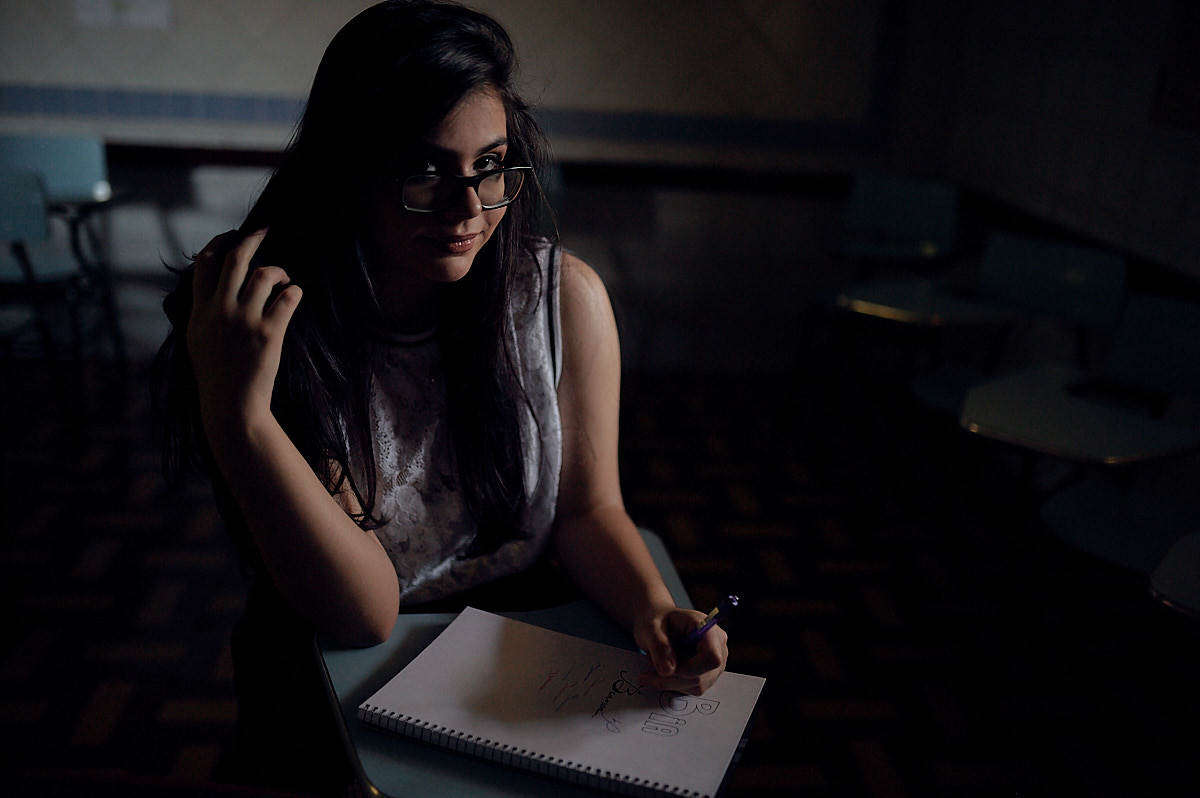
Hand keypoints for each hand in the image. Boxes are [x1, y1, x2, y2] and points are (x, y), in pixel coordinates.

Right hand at [186, 229, 301, 442]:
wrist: (231, 406)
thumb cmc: (216, 375)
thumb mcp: (196, 340)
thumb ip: (203, 312)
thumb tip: (212, 291)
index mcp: (199, 311)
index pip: (203, 263)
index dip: (219, 243)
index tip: (232, 235)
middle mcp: (220, 311)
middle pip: (236, 259)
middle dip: (252, 237)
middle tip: (265, 229)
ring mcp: (244, 321)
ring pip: (264, 274)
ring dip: (278, 271)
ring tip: (282, 280)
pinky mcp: (269, 333)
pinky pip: (288, 297)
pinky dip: (294, 291)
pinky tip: (294, 295)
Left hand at [633, 606, 728, 694]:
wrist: (659, 626)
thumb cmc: (657, 622)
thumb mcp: (650, 628)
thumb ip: (658, 646)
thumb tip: (667, 671)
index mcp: (708, 628)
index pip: (712, 658)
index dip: (689, 669)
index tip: (666, 669)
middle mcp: (718, 646)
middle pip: (703, 676)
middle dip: (673, 678)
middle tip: (648, 672)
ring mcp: (715, 663)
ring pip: (697, 686)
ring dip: (671, 682)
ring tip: (656, 665)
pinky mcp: (708, 675)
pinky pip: (693, 688)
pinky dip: (674, 684)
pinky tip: (665, 670)